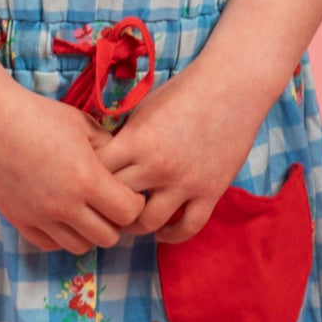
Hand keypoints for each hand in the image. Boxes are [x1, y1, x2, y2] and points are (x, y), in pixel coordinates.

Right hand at [0, 83, 146, 254]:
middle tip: (109, 206)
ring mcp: (40, 216)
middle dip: (115, 222)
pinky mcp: (19, 220)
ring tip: (84, 211)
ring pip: (79, 246)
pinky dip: (60, 235)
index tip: (129, 193)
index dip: (134, 204)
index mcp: (87, 179)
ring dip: (88, 232)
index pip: (128, 213)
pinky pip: (49, 244)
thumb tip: (121, 161)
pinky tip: (60, 215)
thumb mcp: (82, 124)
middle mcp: (65, 205)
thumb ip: (107, 146)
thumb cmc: (37, 115)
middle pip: (108, 237)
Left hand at [93, 64, 269, 242]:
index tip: (90, 183)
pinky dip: (172, 235)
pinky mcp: (210, 192)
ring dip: (136, 225)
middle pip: (116, 201)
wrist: (231, 87)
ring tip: (133, 221)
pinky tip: (163, 231)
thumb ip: (123, 137)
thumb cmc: (183, 92)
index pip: (97, 174)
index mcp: (136, 142)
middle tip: (106, 208)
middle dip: (107, 206)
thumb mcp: (143, 109)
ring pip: (147, 223)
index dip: (89, 180)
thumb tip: (98, 159)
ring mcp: (185, 182)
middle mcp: (157, 166)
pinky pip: (187, 227)